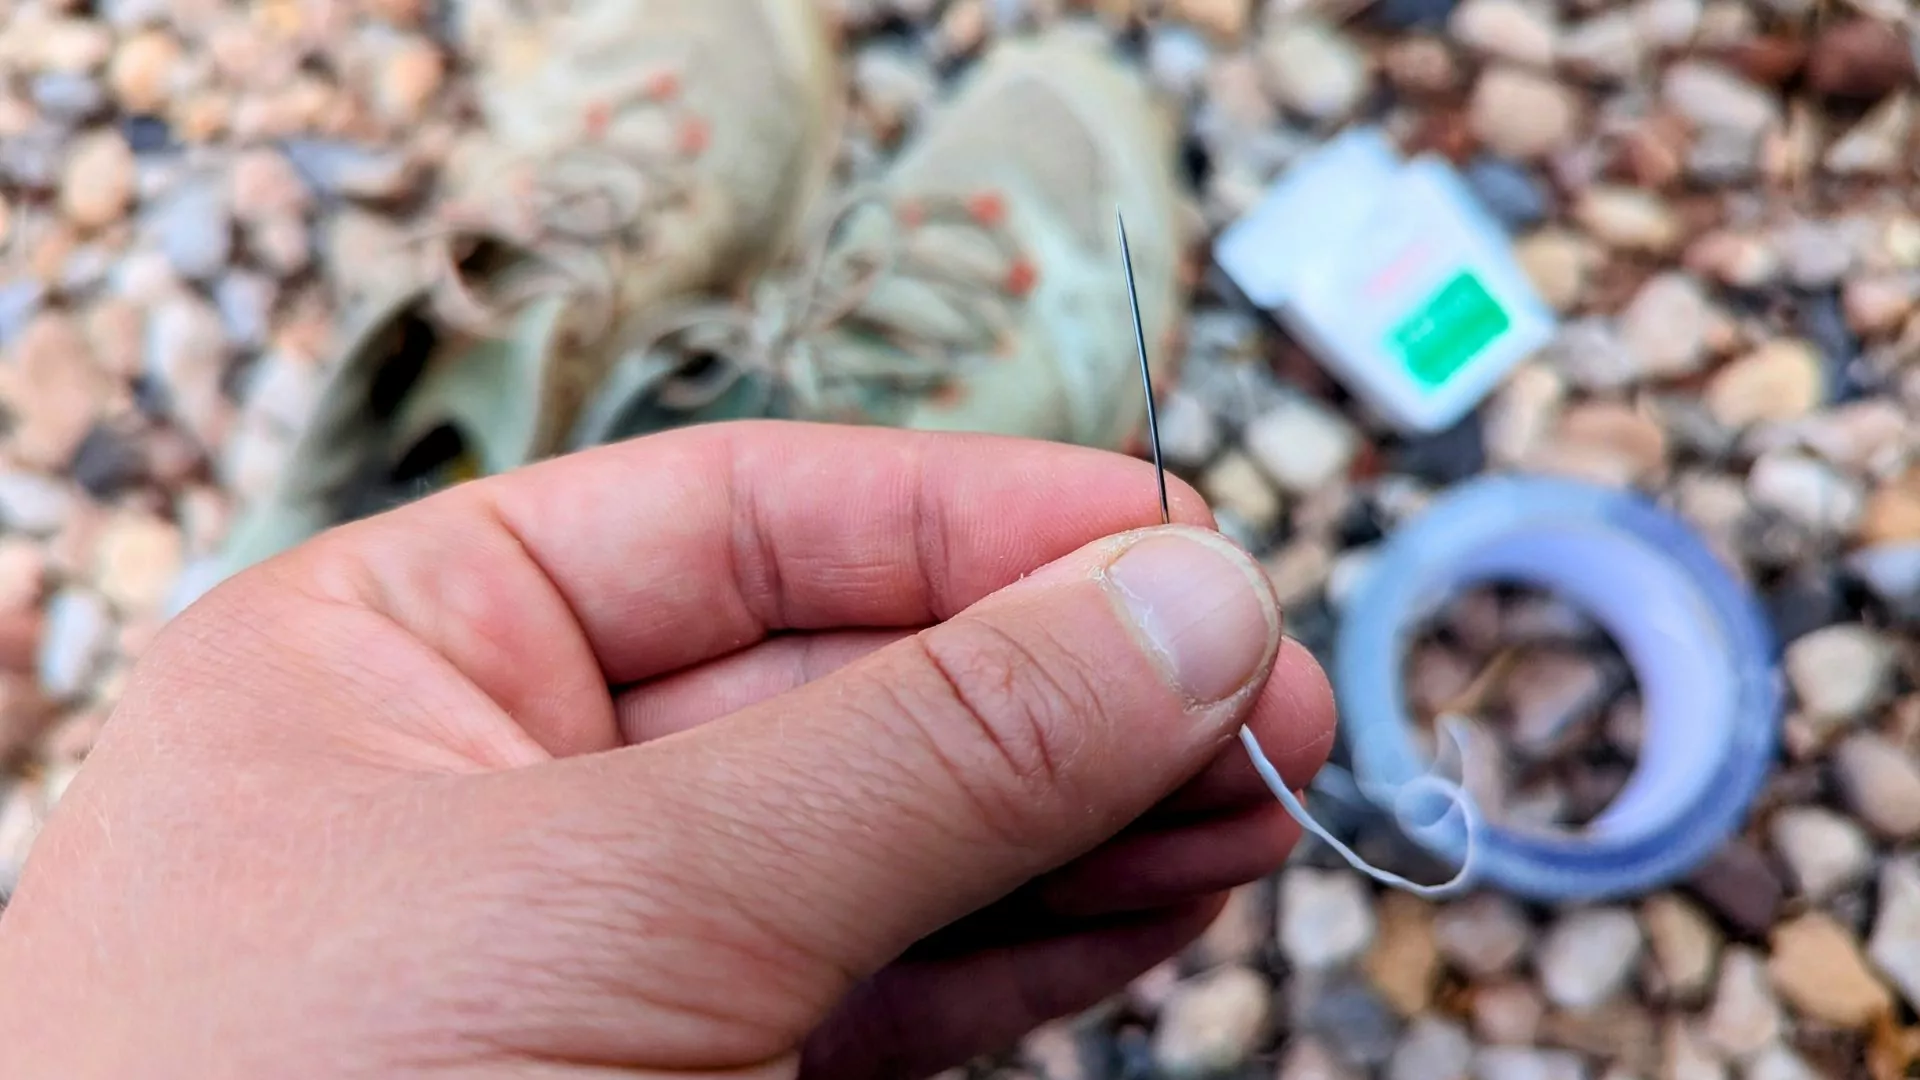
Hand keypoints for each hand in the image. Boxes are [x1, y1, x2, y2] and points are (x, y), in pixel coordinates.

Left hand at [0, 422, 1332, 1079]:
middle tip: (1258, 684)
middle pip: (843, 677)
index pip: (737, 519)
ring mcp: (607, 955)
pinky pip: (893, 987)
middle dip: (1062, 682)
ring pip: (894, 841)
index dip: (974, 513)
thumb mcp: (624, 899)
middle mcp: (506, 788)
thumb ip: (920, 746)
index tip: (1174, 534)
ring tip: (1251, 792)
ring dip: (1086, 816)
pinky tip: (1154, 894)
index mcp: (398, 658)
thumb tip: (1178, 602)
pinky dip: (1035, 945)